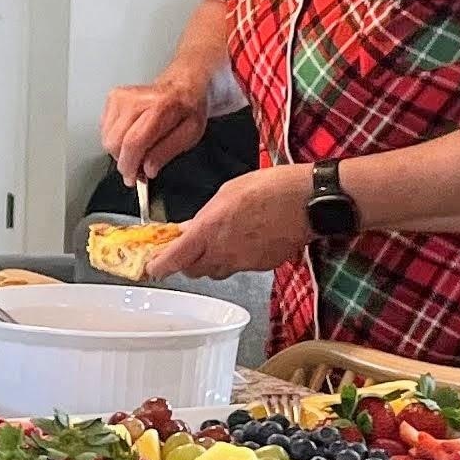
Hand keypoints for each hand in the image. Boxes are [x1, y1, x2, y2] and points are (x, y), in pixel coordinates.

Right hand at [100, 79, 207, 184]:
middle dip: (124, 161)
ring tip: (137, 150)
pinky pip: (104, 130)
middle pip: (114, 142)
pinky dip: (115, 139)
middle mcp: (136, 101)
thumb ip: (166, 153)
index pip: (133, 142)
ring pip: (106, 138)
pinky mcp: (112, 98)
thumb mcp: (189, 135)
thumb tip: (147, 169)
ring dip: (119, 151)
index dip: (130, 165)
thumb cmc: (186, 109)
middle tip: (137, 167)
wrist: (180, 87)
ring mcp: (121, 98)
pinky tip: (129, 136)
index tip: (132, 178)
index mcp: (159, 109)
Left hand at [151, 166, 309, 279]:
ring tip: (219, 240)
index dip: (158, 267)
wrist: (309, 200)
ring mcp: (243, 263)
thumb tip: (190, 228)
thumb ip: (205, 215)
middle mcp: (223, 252)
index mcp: (209, 230)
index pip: (173, 260)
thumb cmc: (271, 188)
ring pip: (216, 272)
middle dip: (185, 261)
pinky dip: (235, 259)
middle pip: (192, 270)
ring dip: (209, 262)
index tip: (150, 267)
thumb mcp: (227, 192)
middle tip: (186, 247)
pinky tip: (245, 241)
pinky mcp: (261, 266)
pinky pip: (239, 268)